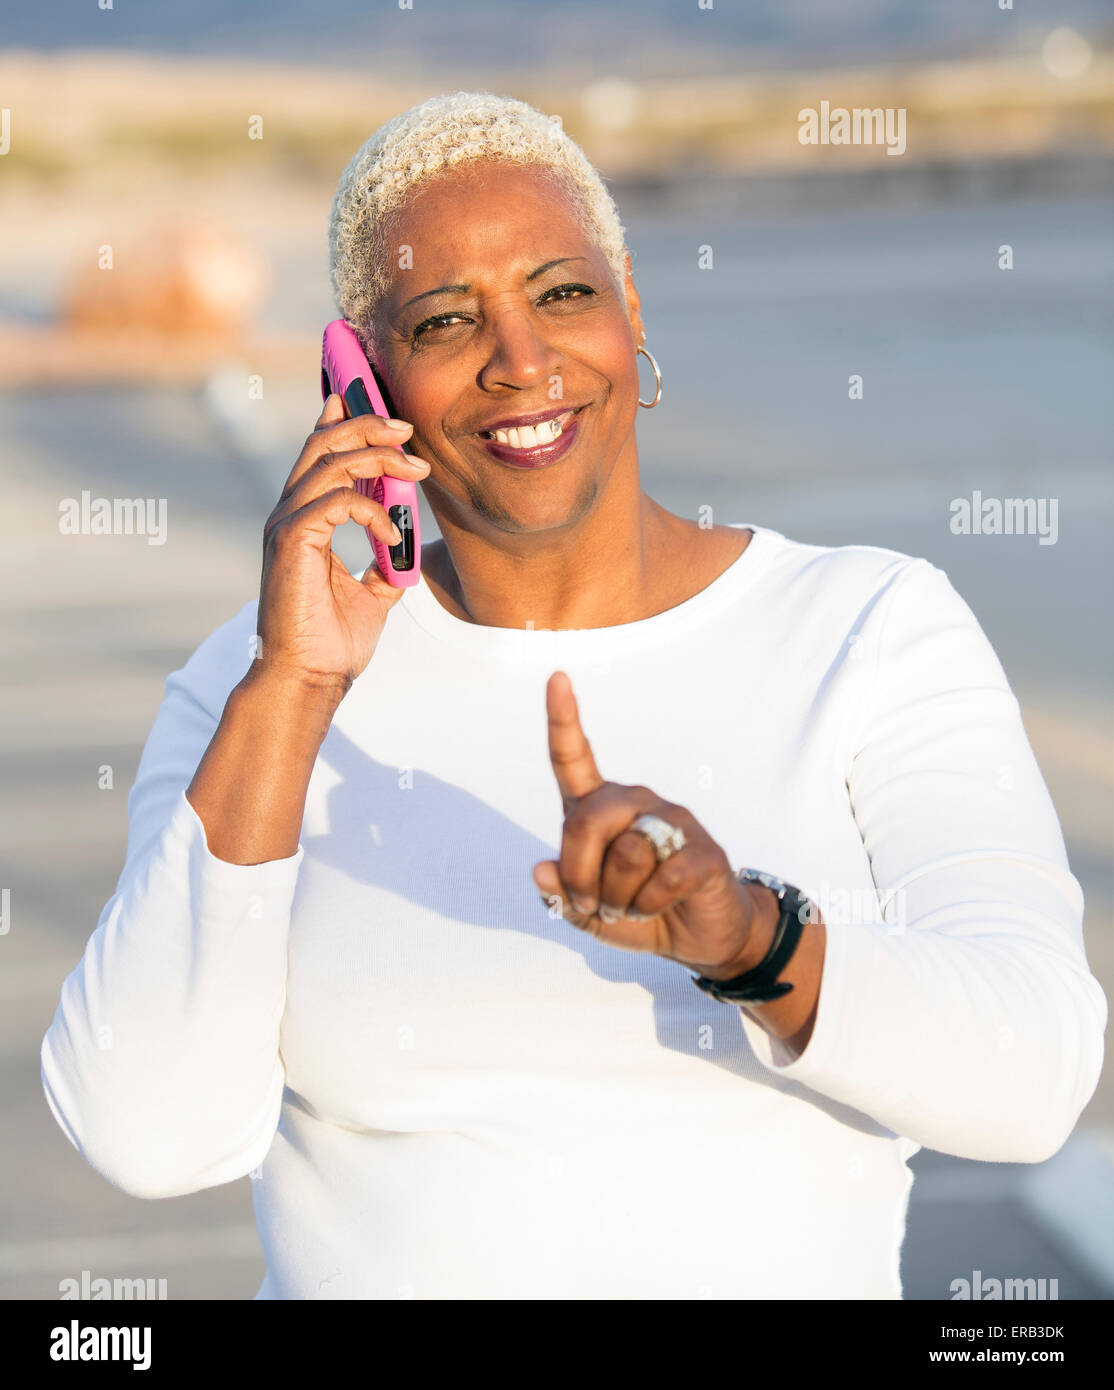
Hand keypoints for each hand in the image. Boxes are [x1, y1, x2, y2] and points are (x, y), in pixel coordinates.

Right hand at [253, 393, 430, 698]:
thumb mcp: (371, 595)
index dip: (344, 422)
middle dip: (366, 425)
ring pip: (331, 463)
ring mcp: (286, 525)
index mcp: (304, 521)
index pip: (320, 456)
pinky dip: (372, 510)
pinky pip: (337, 501)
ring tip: (417, 470)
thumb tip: (405, 552)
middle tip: (408, 429)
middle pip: (323, 444)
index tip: (382, 409)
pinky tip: (394, 535)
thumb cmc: (332, 642)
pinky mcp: (291, 540)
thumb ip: (383, 565)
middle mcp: (289, 515)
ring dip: (378, 458)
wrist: (310, 677)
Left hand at [532, 671, 771, 978]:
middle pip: (588, 821)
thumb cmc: (636, 913)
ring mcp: (672, 821)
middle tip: (593, 905)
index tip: (556, 678)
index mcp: (599, 808)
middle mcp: (634, 802)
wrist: (697, 937)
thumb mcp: (587, 913)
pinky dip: (649, 905)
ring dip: (618, 898)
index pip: (573, 759)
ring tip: (631, 907)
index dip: (562, 720)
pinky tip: (659, 906)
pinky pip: (662, 878)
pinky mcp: (703, 850)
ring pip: (626, 853)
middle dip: (579, 875)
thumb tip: (540, 870)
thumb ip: (560, 895)